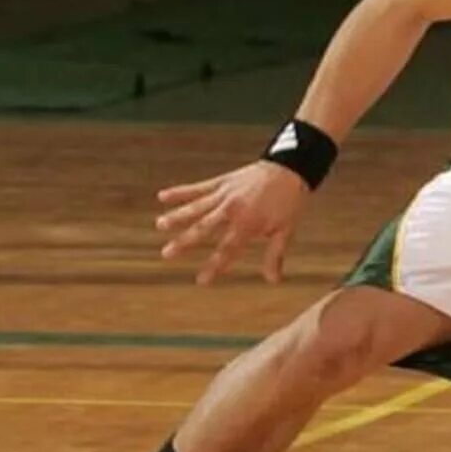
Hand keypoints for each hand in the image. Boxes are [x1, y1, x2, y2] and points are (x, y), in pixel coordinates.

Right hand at [156, 161, 308, 285]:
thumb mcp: (285, 231)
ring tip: (159, 224)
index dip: (214, 266)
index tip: (200, 281)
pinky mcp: (222, 181)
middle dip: (185, 242)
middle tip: (166, 253)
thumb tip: (273, 281)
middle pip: (204, 228)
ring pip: (197, 207)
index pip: (227, 250)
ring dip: (177, 216)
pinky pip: (198, 187)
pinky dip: (180, 191)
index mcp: (248, 225)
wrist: (290, 170)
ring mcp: (225, 194)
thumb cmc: (289, 203)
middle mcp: (233, 210)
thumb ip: (274, 255)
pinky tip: (161, 196)